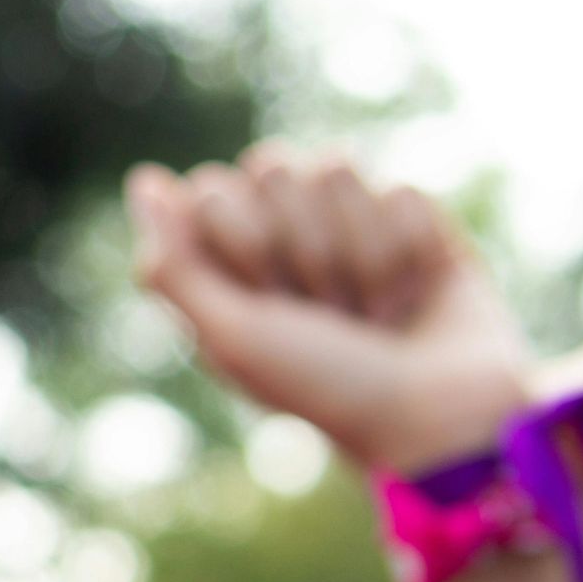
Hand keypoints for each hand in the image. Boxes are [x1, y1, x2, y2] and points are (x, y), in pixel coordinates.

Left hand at [126, 148, 531, 471]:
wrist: (437, 415)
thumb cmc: (326, 387)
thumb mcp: (233, 338)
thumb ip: (176, 265)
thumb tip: (144, 180)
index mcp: (229, 264)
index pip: (211, 189)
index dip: (241, 242)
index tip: (266, 301)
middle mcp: (284, 234)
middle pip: (271, 166)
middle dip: (300, 247)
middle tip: (326, 313)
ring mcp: (349, 223)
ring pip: (335, 167)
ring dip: (356, 254)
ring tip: (372, 311)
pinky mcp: (413, 220)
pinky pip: (399, 190)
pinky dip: (408, 251)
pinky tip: (415, 294)